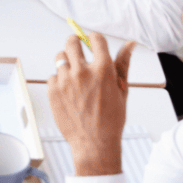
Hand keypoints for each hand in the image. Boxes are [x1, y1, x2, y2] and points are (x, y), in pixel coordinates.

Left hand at [47, 32, 134, 175]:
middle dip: (75, 42)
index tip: (93, 42)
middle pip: (71, 42)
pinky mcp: (53, 90)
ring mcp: (65, 80)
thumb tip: (130, 43)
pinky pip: (53, 75)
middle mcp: (83, 72)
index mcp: (103, 70)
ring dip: (67, 63)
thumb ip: (123, 64)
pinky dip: (59, 80)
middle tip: (78, 50)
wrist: (94, 144)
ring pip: (60, 57)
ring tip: (74, 77)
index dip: (94, 39)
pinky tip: (69, 92)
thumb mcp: (122, 90)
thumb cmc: (111, 119)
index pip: (95, 39)